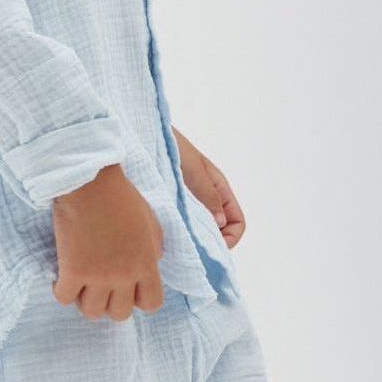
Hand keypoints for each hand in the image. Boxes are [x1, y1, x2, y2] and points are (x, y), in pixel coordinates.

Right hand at [50, 163, 165, 320]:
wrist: (89, 181)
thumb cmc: (119, 195)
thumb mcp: (149, 220)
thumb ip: (155, 247)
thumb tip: (153, 263)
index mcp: (146, 263)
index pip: (151, 304)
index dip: (138, 299)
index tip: (126, 287)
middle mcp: (124, 275)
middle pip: (120, 314)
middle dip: (110, 303)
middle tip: (100, 286)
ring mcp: (98, 275)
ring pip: (92, 312)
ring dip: (85, 300)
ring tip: (80, 284)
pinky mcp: (72, 270)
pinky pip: (64, 298)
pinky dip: (61, 291)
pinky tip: (62, 277)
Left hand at [171, 126, 245, 249]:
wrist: (145, 133)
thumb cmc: (172, 145)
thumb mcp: (193, 169)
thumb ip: (207, 194)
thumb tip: (219, 224)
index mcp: (219, 188)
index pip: (237, 222)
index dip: (230, 238)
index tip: (212, 247)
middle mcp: (207, 196)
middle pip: (220, 229)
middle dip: (210, 242)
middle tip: (192, 248)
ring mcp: (190, 200)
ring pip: (201, 227)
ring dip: (194, 237)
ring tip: (179, 241)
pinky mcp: (172, 201)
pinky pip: (183, 221)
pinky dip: (180, 230)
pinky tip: (167, 231)